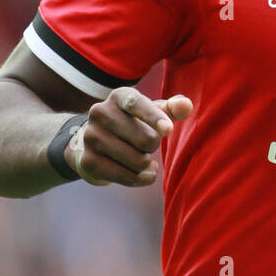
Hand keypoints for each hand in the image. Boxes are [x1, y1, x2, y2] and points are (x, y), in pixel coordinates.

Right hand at [64, 88, 192, 186]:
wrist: (90, 143)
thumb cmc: (131, 124)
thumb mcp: (150, 113)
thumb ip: (171, 109)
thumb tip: (186, 105)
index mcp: (118, 97)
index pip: (136, 103)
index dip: (154, 117)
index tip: (169, 130)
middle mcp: (100, 113)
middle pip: (145, 139)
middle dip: (153, 146)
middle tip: (147, 145)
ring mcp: (91, 138)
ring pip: (138, 161)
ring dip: (147, 164)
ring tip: (143, 159)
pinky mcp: (88, 162)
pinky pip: (128, 177)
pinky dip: (142, 178)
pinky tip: (142, 173)